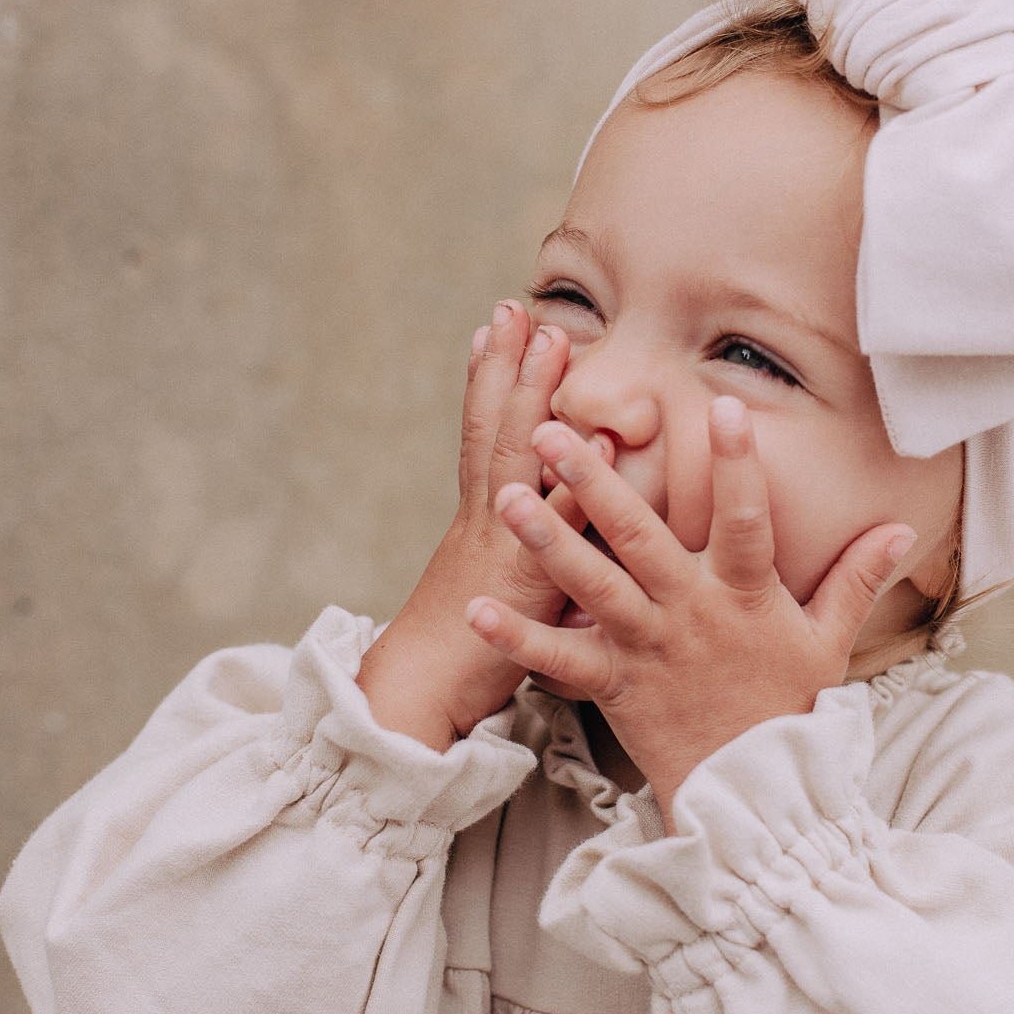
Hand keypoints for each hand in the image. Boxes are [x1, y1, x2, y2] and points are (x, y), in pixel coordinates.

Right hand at [356, 301, 610, 751]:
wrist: (413, 705)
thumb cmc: (463, 662)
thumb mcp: (502, 596)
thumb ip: (536, 559)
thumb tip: (571, 535)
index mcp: (479, 523)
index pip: (482, 436)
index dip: (489, 381)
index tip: (494, 329)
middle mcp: (485, 522)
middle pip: (494, 428)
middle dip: (508, 365)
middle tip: (517, 308)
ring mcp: (501, 546)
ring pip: (514, 457)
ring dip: (532, 396)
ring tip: (551, 342)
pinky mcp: (522, 584)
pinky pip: (554, 527)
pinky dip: (577, 483)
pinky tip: (600, 443)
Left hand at [463, 396, 914, 825]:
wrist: (754, 794)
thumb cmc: (788, 708)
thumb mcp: (828, 640)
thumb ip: (855, 578)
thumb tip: (900, 528)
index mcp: (745, 594)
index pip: (747, 516)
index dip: (738, 464)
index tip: (722, 408)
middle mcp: (692, 613)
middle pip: (642, 537)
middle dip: (597, 481)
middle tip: (555, 431)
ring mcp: (648, 649)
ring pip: (591, 586)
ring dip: (547, 540)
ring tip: (508, 495)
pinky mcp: (614, 687)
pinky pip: (559, 660)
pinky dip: (518, 636)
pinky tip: (478, 607)